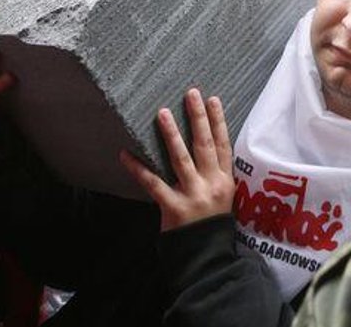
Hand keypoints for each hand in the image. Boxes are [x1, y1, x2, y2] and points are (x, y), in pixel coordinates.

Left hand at [120, 88, 233, 231]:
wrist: (206, 256)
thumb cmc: (211, 225)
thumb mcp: (223, 199)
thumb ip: (214, 176)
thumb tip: (201, 148)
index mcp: (225, 181)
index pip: (224, 145)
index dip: (219, 121)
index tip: (213, 99)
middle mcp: (211, 184)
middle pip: (205, 145)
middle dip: (198, 117)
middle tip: (191, 94)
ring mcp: (193, 195)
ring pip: (181, 159)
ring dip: (171, 134)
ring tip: (162, 113)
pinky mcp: (173, 207)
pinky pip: (153, 184)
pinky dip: (138, 168)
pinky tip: (125, 154)